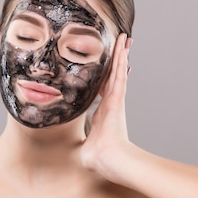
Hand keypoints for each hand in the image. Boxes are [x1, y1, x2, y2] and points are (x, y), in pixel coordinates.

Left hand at [80, 33, 132, 180]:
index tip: (105, 67)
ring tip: (122, 39)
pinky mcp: (117, 97)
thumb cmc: (97, 157)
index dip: (104, 77)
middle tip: (119, 44)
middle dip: (115, 60)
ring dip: (120, 54)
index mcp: (103, 113)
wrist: (108, 159)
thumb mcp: (85, 146)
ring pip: (118, 71)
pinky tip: (122, 46)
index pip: (103, 89)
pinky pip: (119, 74)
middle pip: (113, 76)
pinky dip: (121, 59)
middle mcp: (111, 103)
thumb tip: (75, 151)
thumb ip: (81, 144)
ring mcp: (116, 99)